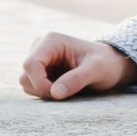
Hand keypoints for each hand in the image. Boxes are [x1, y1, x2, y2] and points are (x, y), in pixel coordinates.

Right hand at [18, 32, 136, 100]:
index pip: (30, 64)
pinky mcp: (41, 72)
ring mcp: (39, 60)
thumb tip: (54, 93)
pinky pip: (32, 87)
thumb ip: (76, 80)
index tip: (57, 94)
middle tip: (65, 94)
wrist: (111, 66)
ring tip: (67, 90)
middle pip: (25, 75)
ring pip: (26, 83)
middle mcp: (41, 48)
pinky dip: (44, 94)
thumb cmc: (106, 64)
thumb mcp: (96, 71)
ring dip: (43, 92)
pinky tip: (63, 90)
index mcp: (52, 41)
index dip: (40, 84)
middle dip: (42, 90)